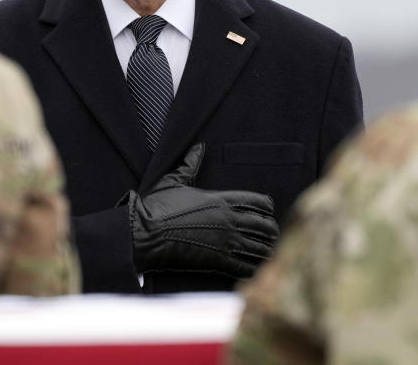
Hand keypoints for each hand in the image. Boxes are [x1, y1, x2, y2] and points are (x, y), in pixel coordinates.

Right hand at [128, 144, 278, 278]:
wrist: (145, 233)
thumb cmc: (157, 206)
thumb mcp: (173, 180)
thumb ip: (190, 165)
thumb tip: (198, 147)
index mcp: (220, 199)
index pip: (257, 201)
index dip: (267, 207)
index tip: (268, 212)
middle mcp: (228, 220)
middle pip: (264, 226)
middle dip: (271, 231)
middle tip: (272, 235)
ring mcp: (225, 242)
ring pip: (259, 248)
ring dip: (266, 251)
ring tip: (268, 253)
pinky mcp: (218, 261)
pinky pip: (246, 267)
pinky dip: (254, 269)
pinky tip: (256, 270)